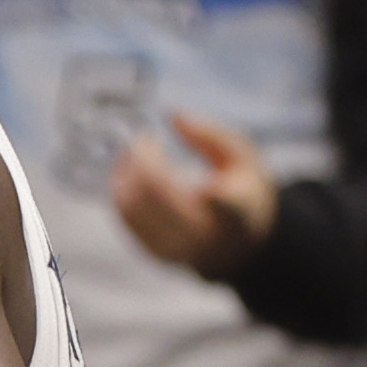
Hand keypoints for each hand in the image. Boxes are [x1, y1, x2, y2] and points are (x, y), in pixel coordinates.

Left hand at [110, 112, 276, 279]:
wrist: (235, 245)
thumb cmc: (240, 190)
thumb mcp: (244, 157)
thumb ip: (213, 135)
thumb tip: (173, 115)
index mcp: (238, 213)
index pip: (230, 208)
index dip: (220, 199)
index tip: (207, 184)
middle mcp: (205, 236)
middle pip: (162, 199)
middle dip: (145, 162)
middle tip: (143, 139)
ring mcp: (176, 248)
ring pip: (135, 208)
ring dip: (127, 173)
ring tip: (136, 151)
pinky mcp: (153, 251)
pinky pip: (126, 216)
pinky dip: (122, 188)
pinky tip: (129, 169)